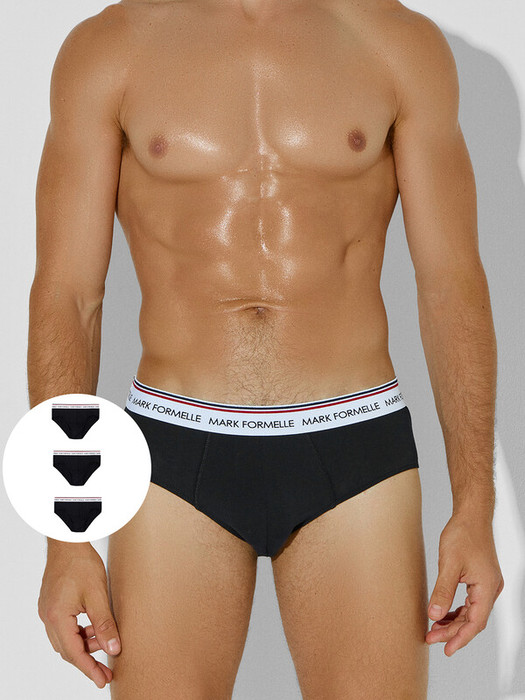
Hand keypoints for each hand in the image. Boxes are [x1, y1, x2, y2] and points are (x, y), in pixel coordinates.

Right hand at [38, 541, 120, 687]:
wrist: (68, 541)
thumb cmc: (81, 563)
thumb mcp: (98, 594)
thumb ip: (105, 624)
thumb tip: (113, 648)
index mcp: (57, 617)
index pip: (73, 653)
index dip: (89, 669)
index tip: (103, 680)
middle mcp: (48, 617)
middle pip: (67, 649)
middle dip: (87, 661)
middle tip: (106, 671)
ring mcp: (48, 611)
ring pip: (65, 639)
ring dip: (84, 644)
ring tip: (104, 643)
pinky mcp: (52, 604)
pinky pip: (64, 627)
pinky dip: (79, 632)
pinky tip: (93, 628)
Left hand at [426, 512, 503, 655]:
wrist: (471, 516)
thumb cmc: (463, 534)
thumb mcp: (449, 564)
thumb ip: (442, 591)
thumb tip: (435, 615)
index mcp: (487, 588)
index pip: (475, 622)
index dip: (460, 638)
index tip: (446, 649)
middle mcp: (491, 589)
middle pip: (473, 620)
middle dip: (452, 631)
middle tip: (430, 637)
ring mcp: (487, 584)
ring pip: (471, 612)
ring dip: (453, 621)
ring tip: (434, 628)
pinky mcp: (480, 579)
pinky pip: (470, 602)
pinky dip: (457, 610)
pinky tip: (443, 613)